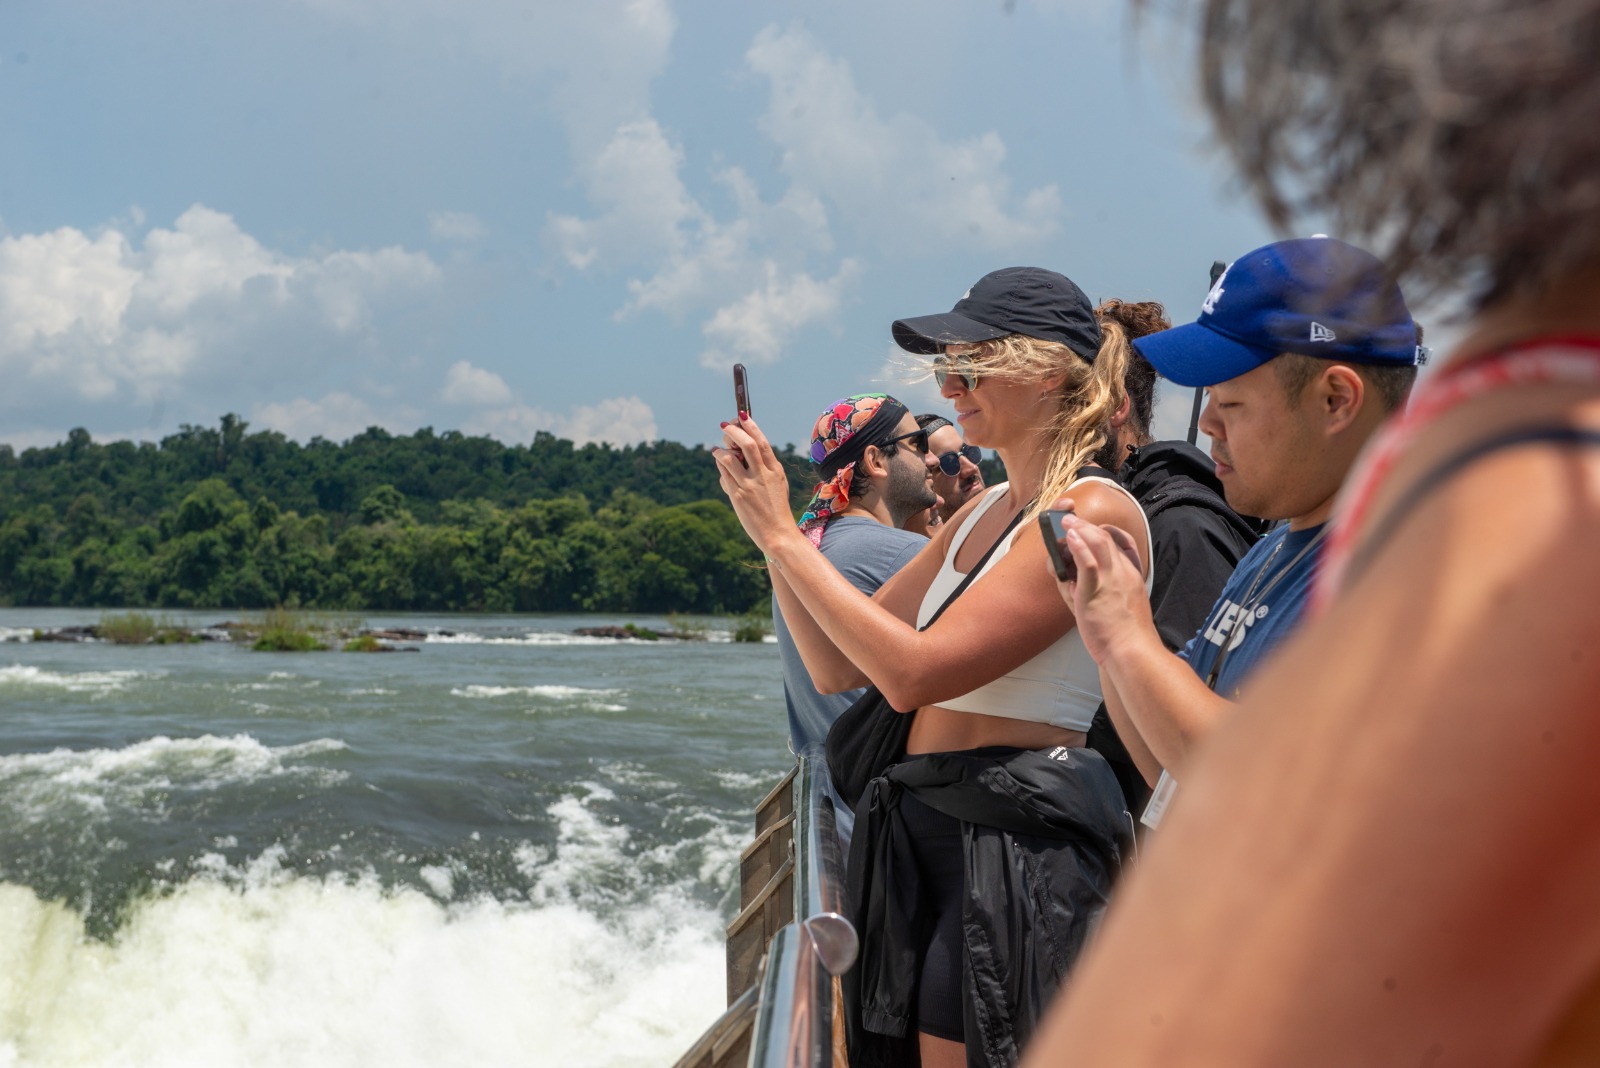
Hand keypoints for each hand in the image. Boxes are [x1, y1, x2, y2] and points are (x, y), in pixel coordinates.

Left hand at [713, 415, 796, 553]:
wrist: (778, 534)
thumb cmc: (777, 508)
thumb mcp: (778, 483)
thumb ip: (765, 467)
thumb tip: (744, 451)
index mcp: (775, 470)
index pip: (762, 441)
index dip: (750, 426)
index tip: (741, 415)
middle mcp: (763, 475)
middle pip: (746, 444)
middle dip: (733, 431)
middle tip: (725, 425)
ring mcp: (749, 486)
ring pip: (729, 458)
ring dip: (720, 449)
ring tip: (717, 449)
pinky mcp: (738, 496)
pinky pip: (724, 475)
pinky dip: (720, 465)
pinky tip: (719, 463)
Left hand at [1047, 500, 1151, 663]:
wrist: (1132, 652)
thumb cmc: (1126, 636)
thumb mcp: (1122, 608)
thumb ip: (1105, 592)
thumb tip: (1075, 584)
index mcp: (1133, 576)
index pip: (1125, 543)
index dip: (1109, 532)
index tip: (1096, 529)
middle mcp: (1124, 573)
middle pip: (1108, 539)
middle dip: (1087, 526)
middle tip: (1071, 520)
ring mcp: (1111, 580)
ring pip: (1098, 543)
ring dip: (1080, 528)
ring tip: (1066, 521)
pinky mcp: (1095, 592)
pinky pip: (1088, 563)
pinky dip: (1078, 546)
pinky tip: (1069, 538)